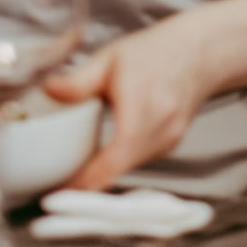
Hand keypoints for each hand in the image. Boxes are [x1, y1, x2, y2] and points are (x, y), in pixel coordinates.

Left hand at [44, 16, 211, 190]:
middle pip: (117, 170)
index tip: (57, 194)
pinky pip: (139, 160)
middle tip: (59, 181)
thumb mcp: (110, 59)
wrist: (199, 52)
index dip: (84, 182)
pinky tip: (109, 145)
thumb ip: (79, 81)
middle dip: (88, 179)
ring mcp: (168, 141)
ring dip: (105, 168)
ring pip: (128, 168)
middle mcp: (160, 131)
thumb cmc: (155, 52)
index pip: (112, 160)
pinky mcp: (171, 145)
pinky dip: (121, 158)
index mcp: (141, 109)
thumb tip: (48, 90)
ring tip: (79, 164)